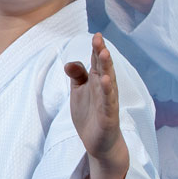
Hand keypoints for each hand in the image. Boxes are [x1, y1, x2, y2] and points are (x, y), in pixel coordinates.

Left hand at [64, 33, 127, 166]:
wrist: (99, 142)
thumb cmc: (91, 114)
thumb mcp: (79, 91)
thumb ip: (77, 75)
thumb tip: (69, 63)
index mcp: (97, 81)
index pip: (97, 62)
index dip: (97, 49)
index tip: (97, 35)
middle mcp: (104, 89)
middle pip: (103, 68)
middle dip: (101, 53)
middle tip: (99, 39)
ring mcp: (107, 102)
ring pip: (108, 82)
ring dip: (107, 68)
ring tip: (105, 53)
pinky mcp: (108, 116)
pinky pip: (108, 102)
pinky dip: (107, 91)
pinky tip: (105, 81)